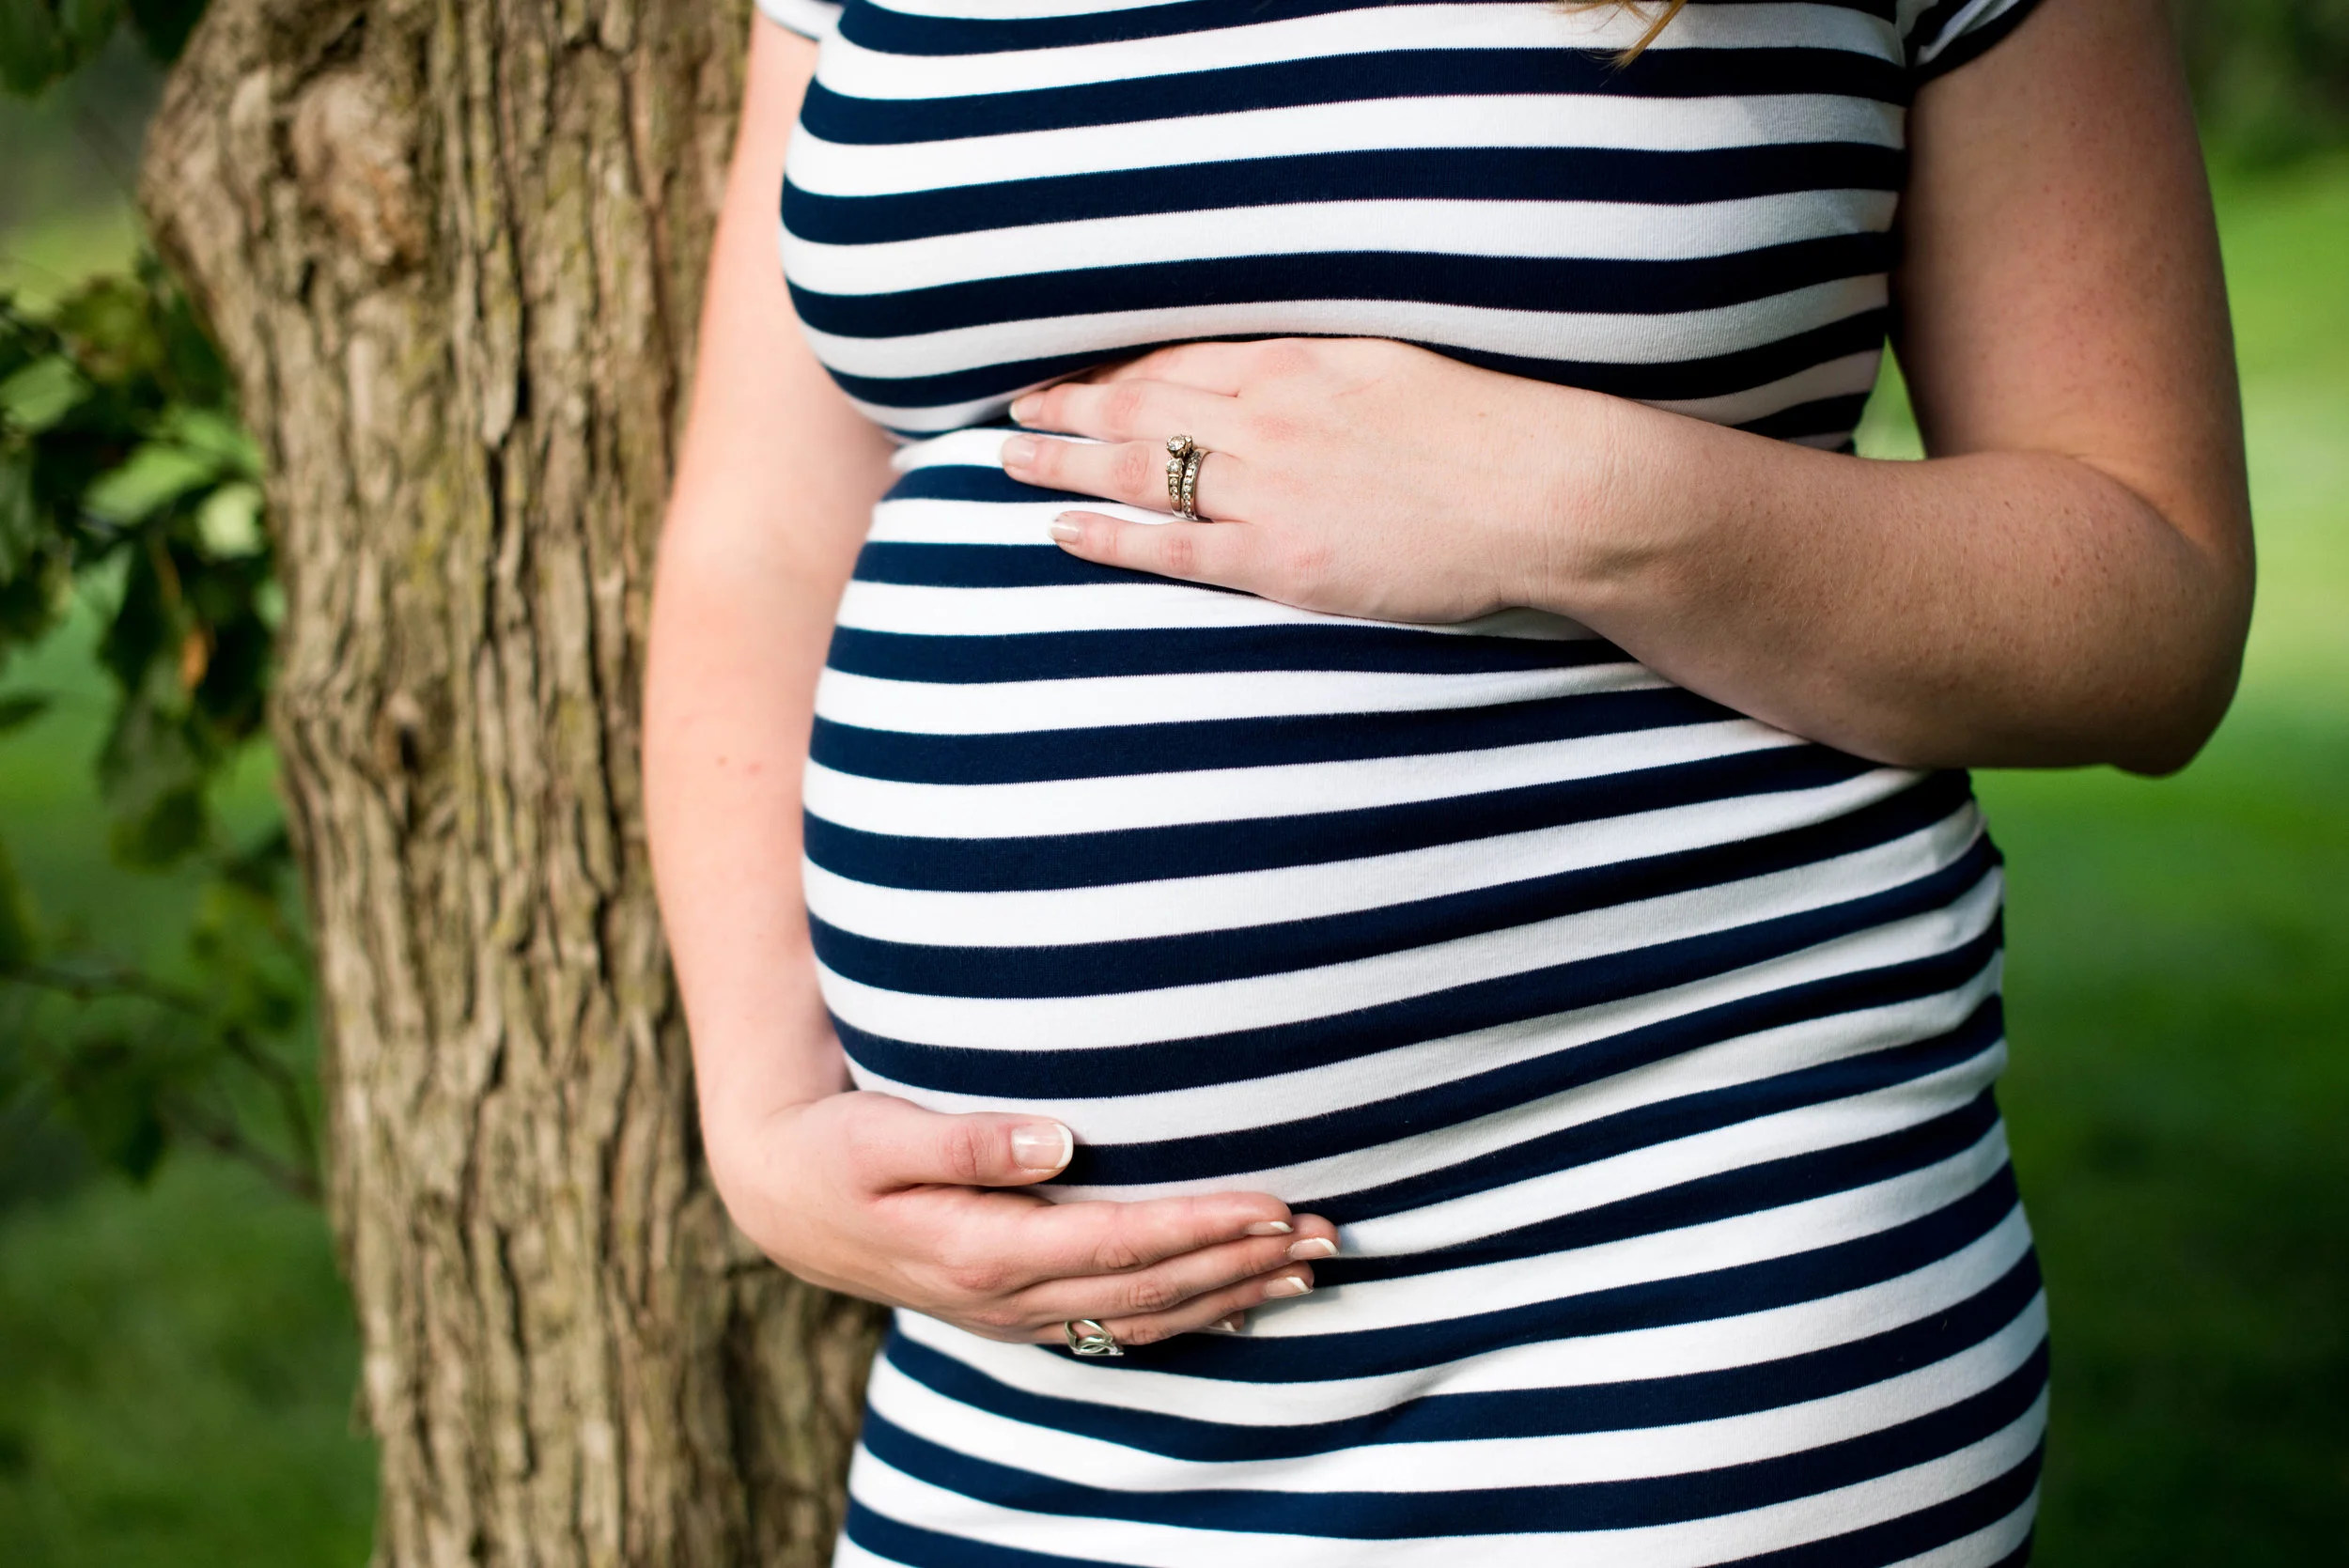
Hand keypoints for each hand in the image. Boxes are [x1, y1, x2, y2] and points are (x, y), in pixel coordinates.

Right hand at [708, 1090, 1336, 1346]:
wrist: (782, 1197)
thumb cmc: (834, 1148)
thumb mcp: (881, 1133)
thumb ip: (968, 1140)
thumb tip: (1058, 1140)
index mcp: (983, 1250)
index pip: (1121, 1244)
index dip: (1204, 1226)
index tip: (1275, 1204)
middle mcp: (1008, 1297)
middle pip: (1151, 1288)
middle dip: (1241, 1261)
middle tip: (1325, 1235)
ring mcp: (1015, 1312)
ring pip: (1143, 1316)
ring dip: (1229, 1292)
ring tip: (1304, 1269)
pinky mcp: (1017, 1308)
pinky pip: (1115, 1325)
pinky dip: (1184, 1315)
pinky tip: (1233, 1303)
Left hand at [1000, 337, 1607, 623]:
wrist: (1538, 492)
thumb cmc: (1483, 433)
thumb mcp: (1389, 369)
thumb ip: (1318, 373)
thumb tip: (1271, 373)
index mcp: (1295, 365)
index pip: (1176, 362)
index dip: (1110, 370)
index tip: (1069, 375)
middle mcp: (1265, 418)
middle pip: (1139, 406)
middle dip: (1067, 408)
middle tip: (1014, 412)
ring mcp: (1267, 489)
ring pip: (1139, 470)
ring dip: (1065, 465)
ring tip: (1012, 462)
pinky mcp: (1281, 558)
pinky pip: (1172, 548)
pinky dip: (1109, 537)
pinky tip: (1062, 531)